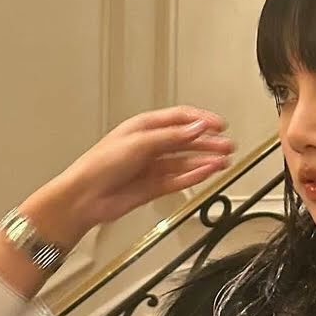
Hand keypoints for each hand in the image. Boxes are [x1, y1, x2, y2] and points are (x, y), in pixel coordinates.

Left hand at [26, 106, 232, 244]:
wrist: (87, 196)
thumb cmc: (100, 165)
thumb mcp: (140, 143)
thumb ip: (173, 136)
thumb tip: (198, 127)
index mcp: (145, 127)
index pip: (180, 119)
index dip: (201, 120)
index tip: (220, 125)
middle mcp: (151, 145)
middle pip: (187, 140)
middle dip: (209, 142)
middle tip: (228, 145)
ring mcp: (154, 166)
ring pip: (187, 161)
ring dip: (206, 160)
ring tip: (224, 161)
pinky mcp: (156, 186)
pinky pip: (181, 179)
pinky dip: (196, 175)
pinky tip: (208, 172)